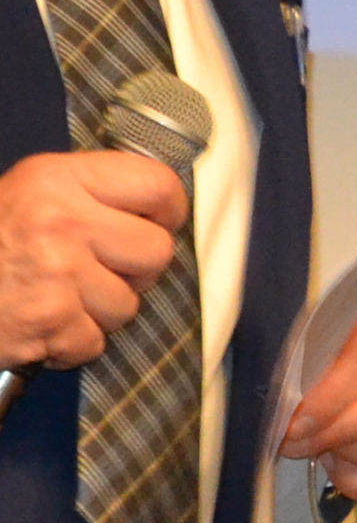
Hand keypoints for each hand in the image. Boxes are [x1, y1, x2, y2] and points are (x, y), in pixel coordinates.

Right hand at [0, 148, 181, 370]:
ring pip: (129, 305)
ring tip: (54, 295)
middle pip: (156, 252)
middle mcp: (62, 222)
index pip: (157, 187)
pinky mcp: (51, 323)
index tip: (157, 221)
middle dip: (132, 269)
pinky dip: (70, 342)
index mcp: (56, 180)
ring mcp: (58, 275)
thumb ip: (87, 194)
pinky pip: (95, 341)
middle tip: (93, 269)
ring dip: (97, 310)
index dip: (166, 210)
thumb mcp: (25, 193)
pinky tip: (40, 322)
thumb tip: (156, 205)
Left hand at [281, 301, 356, 502]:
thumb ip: (303, 365)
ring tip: (320, 446)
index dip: (329, 400)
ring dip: (347, 457)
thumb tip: (288, 412)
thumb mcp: (310, 341)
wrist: (342, 364)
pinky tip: (339, 464)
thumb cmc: (320, 349)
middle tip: (295, 442)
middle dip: (335, 433)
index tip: (294, 425)